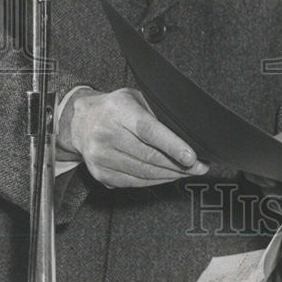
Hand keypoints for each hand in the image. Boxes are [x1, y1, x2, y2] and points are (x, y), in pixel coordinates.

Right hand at [56, 87, 208, 187]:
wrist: (81, 122)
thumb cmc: (116, 108)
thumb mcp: (136, 98)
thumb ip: (157, 113)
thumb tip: (188, 132)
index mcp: (119, 111)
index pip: (148, 130)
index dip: (172, 145)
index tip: (192, 157)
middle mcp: (106, 134)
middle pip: (149, 156)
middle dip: (180, 165)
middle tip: (200, 167)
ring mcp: (101, 157)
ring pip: (144, 173)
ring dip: (171, 175)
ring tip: (188, 172)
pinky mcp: (101, 174)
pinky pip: (134, 182)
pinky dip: (155, 181)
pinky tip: (168, 176)